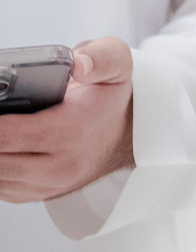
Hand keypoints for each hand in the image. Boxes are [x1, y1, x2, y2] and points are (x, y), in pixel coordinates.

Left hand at [0, 37, 134, 202]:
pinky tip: (4, 144)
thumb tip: (79, 66)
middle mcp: (60, 165)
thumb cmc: (111, 100)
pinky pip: (2, 187)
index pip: (5, 135)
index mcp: (71, 132)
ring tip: (3, 128)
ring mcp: (48, 184)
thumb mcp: (118, 66)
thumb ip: (102, 58)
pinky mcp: (38, 193)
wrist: (126, 135)